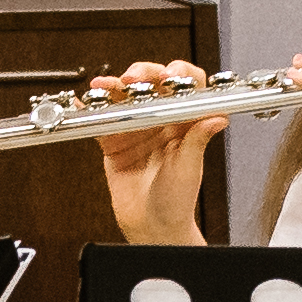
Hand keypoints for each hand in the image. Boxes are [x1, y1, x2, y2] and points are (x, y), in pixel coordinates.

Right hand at [72, 57, 229, 244]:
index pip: (187, 86)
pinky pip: (101, 120)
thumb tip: (217, 118)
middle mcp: (161, 121)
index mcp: (185, 123)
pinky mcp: (114, 141)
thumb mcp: (189, 168)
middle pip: (152, 84)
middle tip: (132, 80)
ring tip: (104, 88)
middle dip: (141, 75)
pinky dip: (91, 109)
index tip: (169, 76)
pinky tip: (84, 103)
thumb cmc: (176, 201)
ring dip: (113, 87)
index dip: (179, 75)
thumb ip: (197, 141)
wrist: (151, 226)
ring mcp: (136, 128)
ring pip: (124, 97)